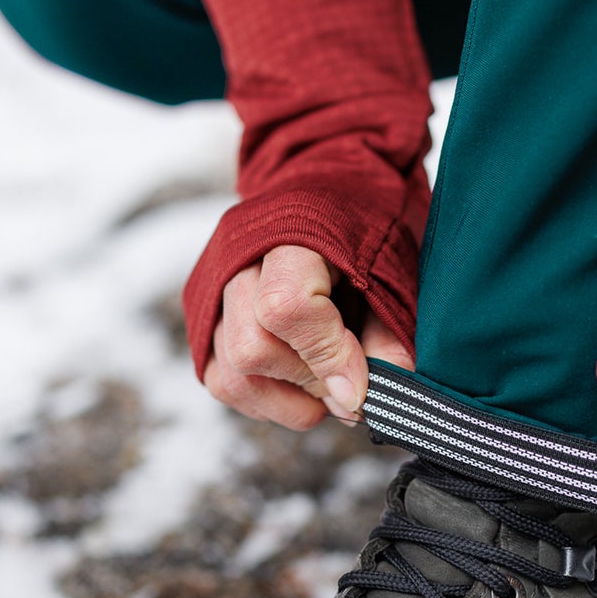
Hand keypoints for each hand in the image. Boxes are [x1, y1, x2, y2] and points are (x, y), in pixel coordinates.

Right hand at [203, 245, 411, 430]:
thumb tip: (379, 395)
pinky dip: (265, 400)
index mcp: (291, 232)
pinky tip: (298, 388)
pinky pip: (221, 382)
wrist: (326, 195)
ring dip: (287, 402)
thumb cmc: (363, 233)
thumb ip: (389, 334)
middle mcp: (237, 259)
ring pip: (231, 375)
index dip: (327, 355)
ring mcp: (213, 290)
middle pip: (251, 348)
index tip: (359, 386)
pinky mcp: (204, 321)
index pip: (285, 306)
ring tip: (326, 392)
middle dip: (308, 383)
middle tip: (347, 389)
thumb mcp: (392, 274)